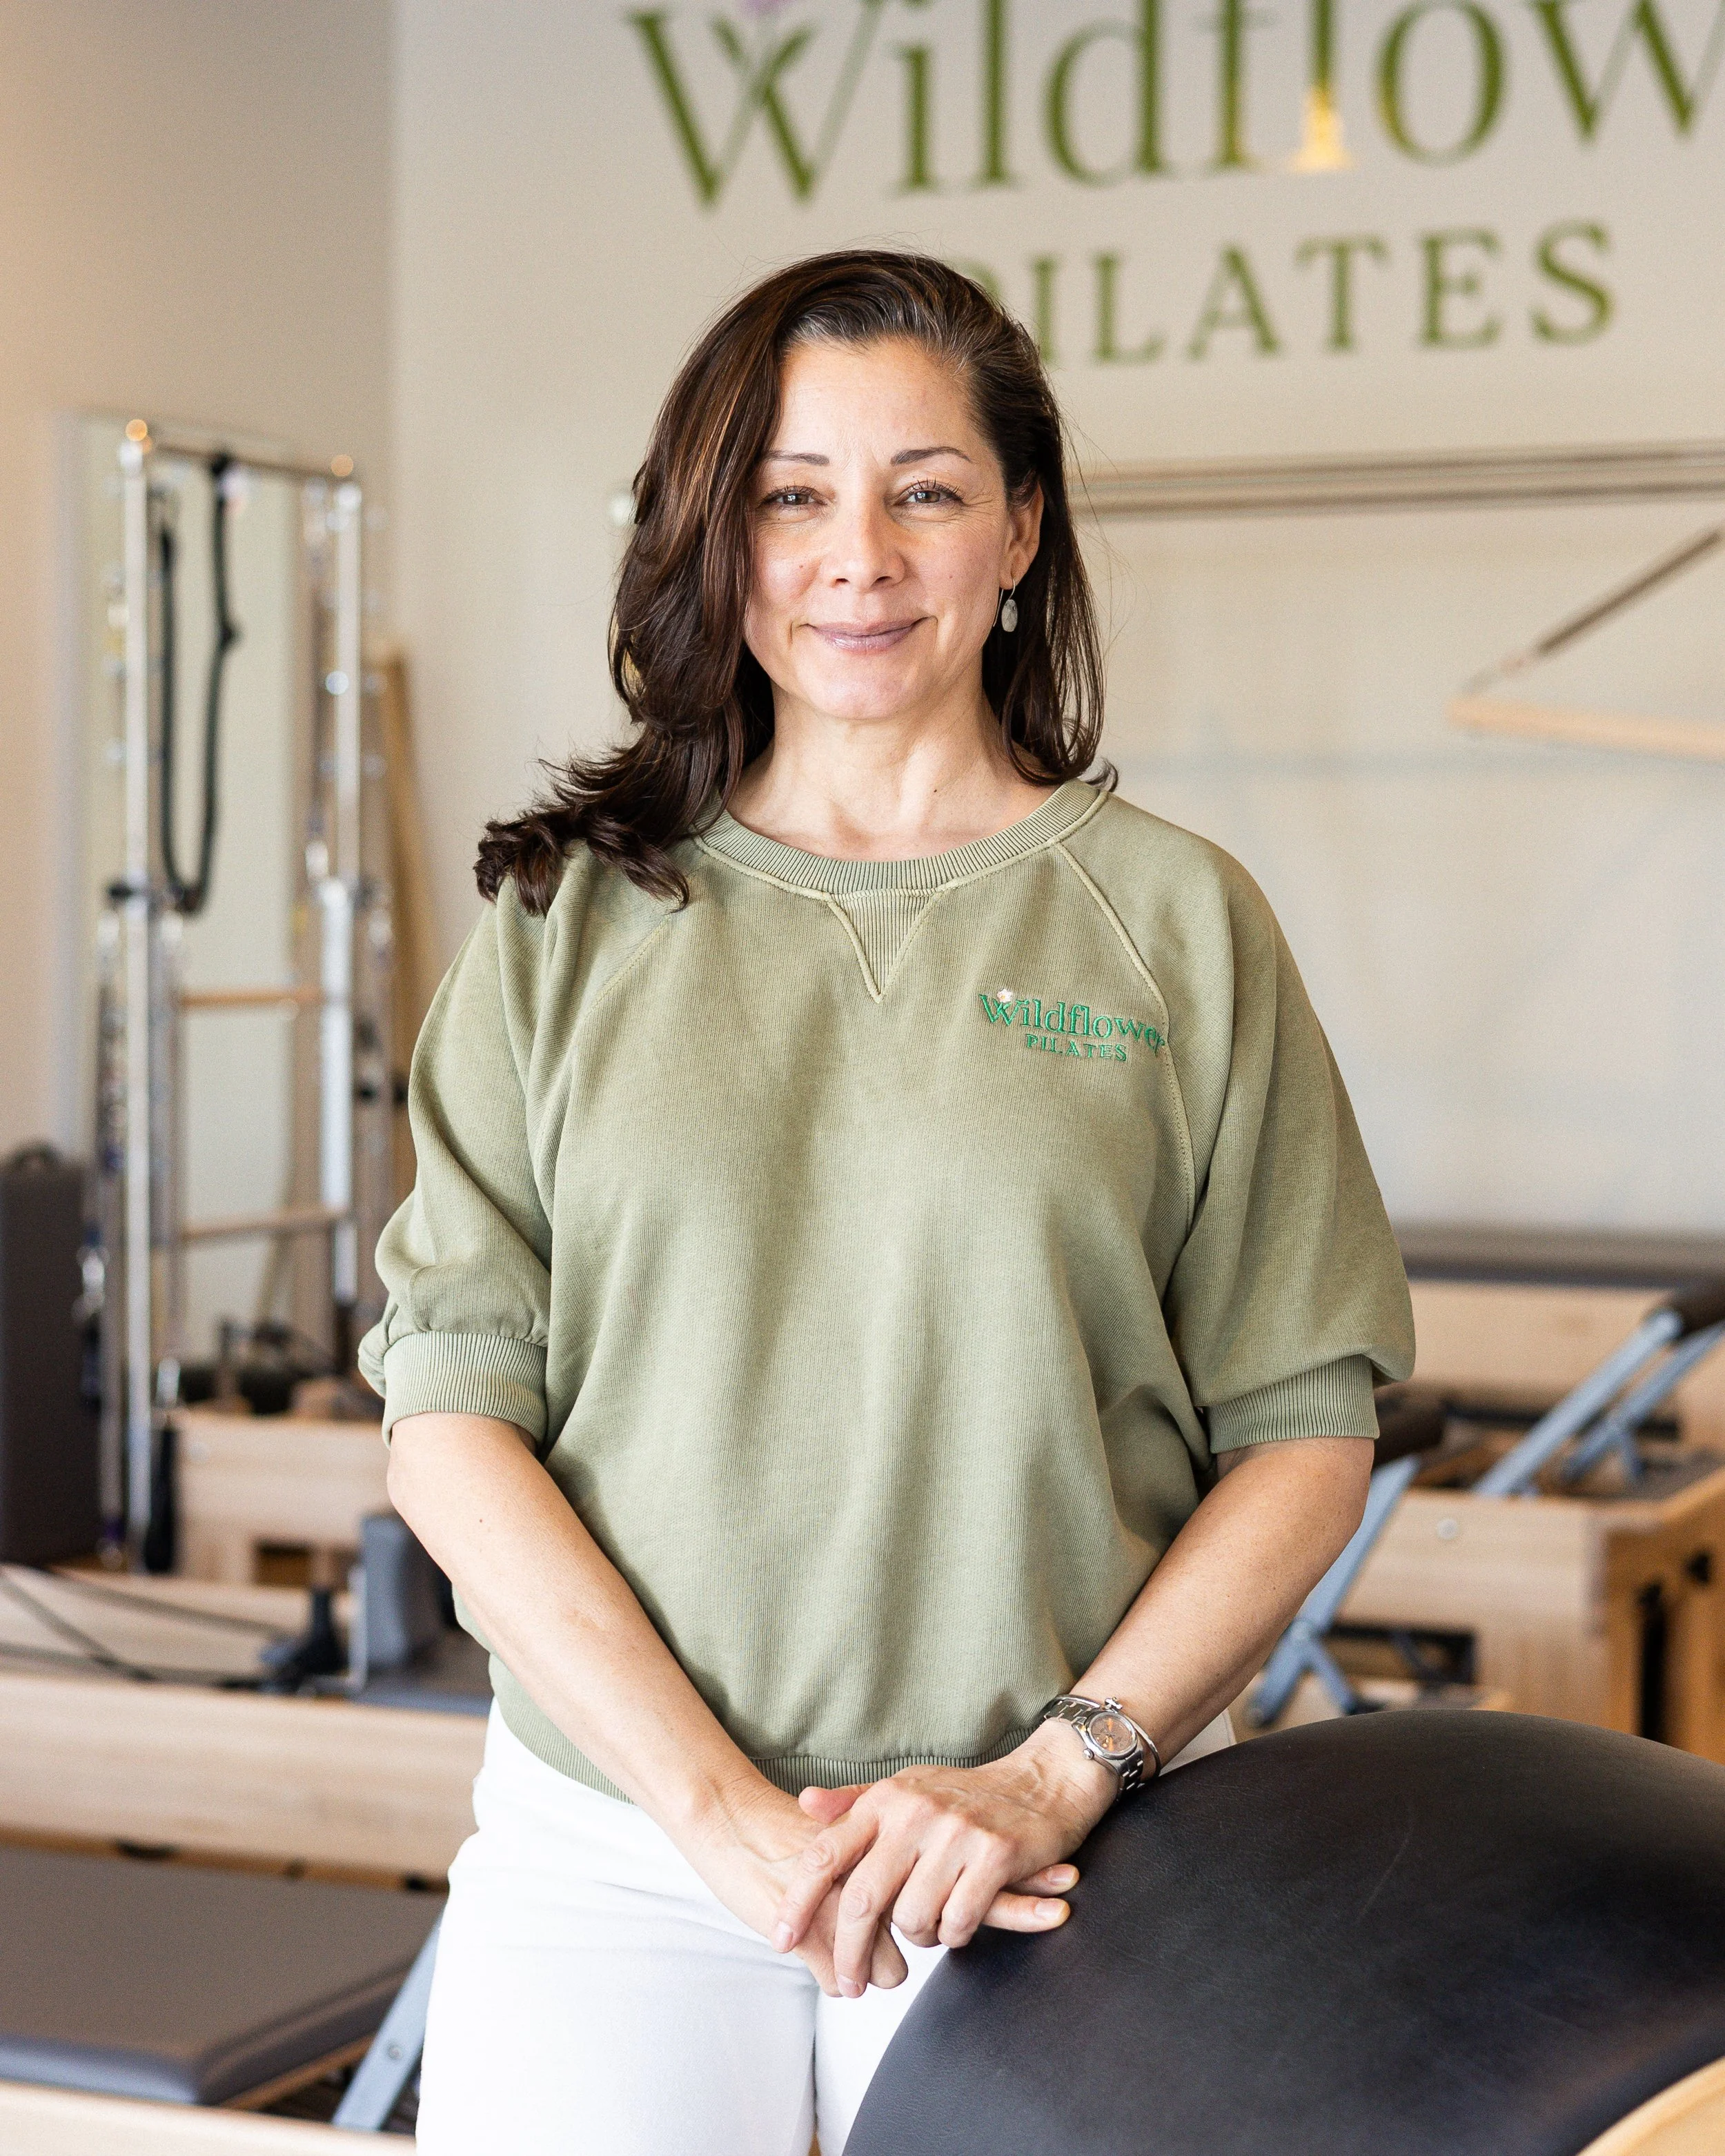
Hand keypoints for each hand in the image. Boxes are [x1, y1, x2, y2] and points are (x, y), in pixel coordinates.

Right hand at [678, 1776, 908, 1997]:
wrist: (732, 1819)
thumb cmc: (781, 1825)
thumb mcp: (840, 1832)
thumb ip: (872, 1860)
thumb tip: (903, 1893)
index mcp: (878, 1853)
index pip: (916, 1910)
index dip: (903, 1926)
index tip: (886, 1926)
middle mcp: (867, 1884)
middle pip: (900, 1953)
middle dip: (883, 1961)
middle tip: (861, 1949)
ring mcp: (840, 1913)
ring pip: (873, 1975)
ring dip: (856, 1973)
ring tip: (835, 1952)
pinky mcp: (809, 1937)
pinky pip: (835, 1984)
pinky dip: (827, 1977)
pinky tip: (813, 1953)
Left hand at [768, 1722, 1113, 1996]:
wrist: (1044, 1781)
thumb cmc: (966, 1793)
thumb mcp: (906, 1788)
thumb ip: (854, 1803)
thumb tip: (803, 1804)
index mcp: (887, 1800)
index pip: (826, 1854)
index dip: (797, 1901)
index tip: (781, 1939)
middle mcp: (915, 1813)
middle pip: (863, 1899)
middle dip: (849, 1951)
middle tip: (849, 1984)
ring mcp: (957, 1833)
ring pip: (914, 1918)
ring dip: (919, 1937)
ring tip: (930, 1929)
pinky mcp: (997, 1855)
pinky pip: (959, 1922)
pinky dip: (955, 1935)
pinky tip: (959, 1925)